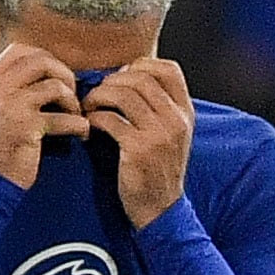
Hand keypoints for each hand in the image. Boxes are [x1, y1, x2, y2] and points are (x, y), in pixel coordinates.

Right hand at [0, 43, 83, 187]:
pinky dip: (79, 125)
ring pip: (55, 85)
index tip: (55, 76)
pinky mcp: (25, 128)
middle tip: (71, 95)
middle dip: (65, 75)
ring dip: (72, 101)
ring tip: (74, 116)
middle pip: (40, 60)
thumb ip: (12, 86)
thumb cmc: (0, 147)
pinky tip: (82, 133)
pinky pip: (63, 117)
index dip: (45, 57)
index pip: (19, 50)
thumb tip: (48, 65)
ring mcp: (8, 107)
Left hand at [83, 57, 195, 222]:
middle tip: (97, 93)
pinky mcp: (138, 150)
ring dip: (99, 96)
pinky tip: (89, 125)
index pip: (169, 69)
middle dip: (112, 81)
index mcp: (185, 112)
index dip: (141, 65)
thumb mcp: (171, 134)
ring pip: (124, 94)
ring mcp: (159, 134)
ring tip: (89, 106)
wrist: (160, 208)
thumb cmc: (158, 169)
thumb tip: (129, 75)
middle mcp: (176, 119)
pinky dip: (94, 117)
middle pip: (141, 77)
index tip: (121, 76)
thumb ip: (159, 107)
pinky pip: (110, 119)